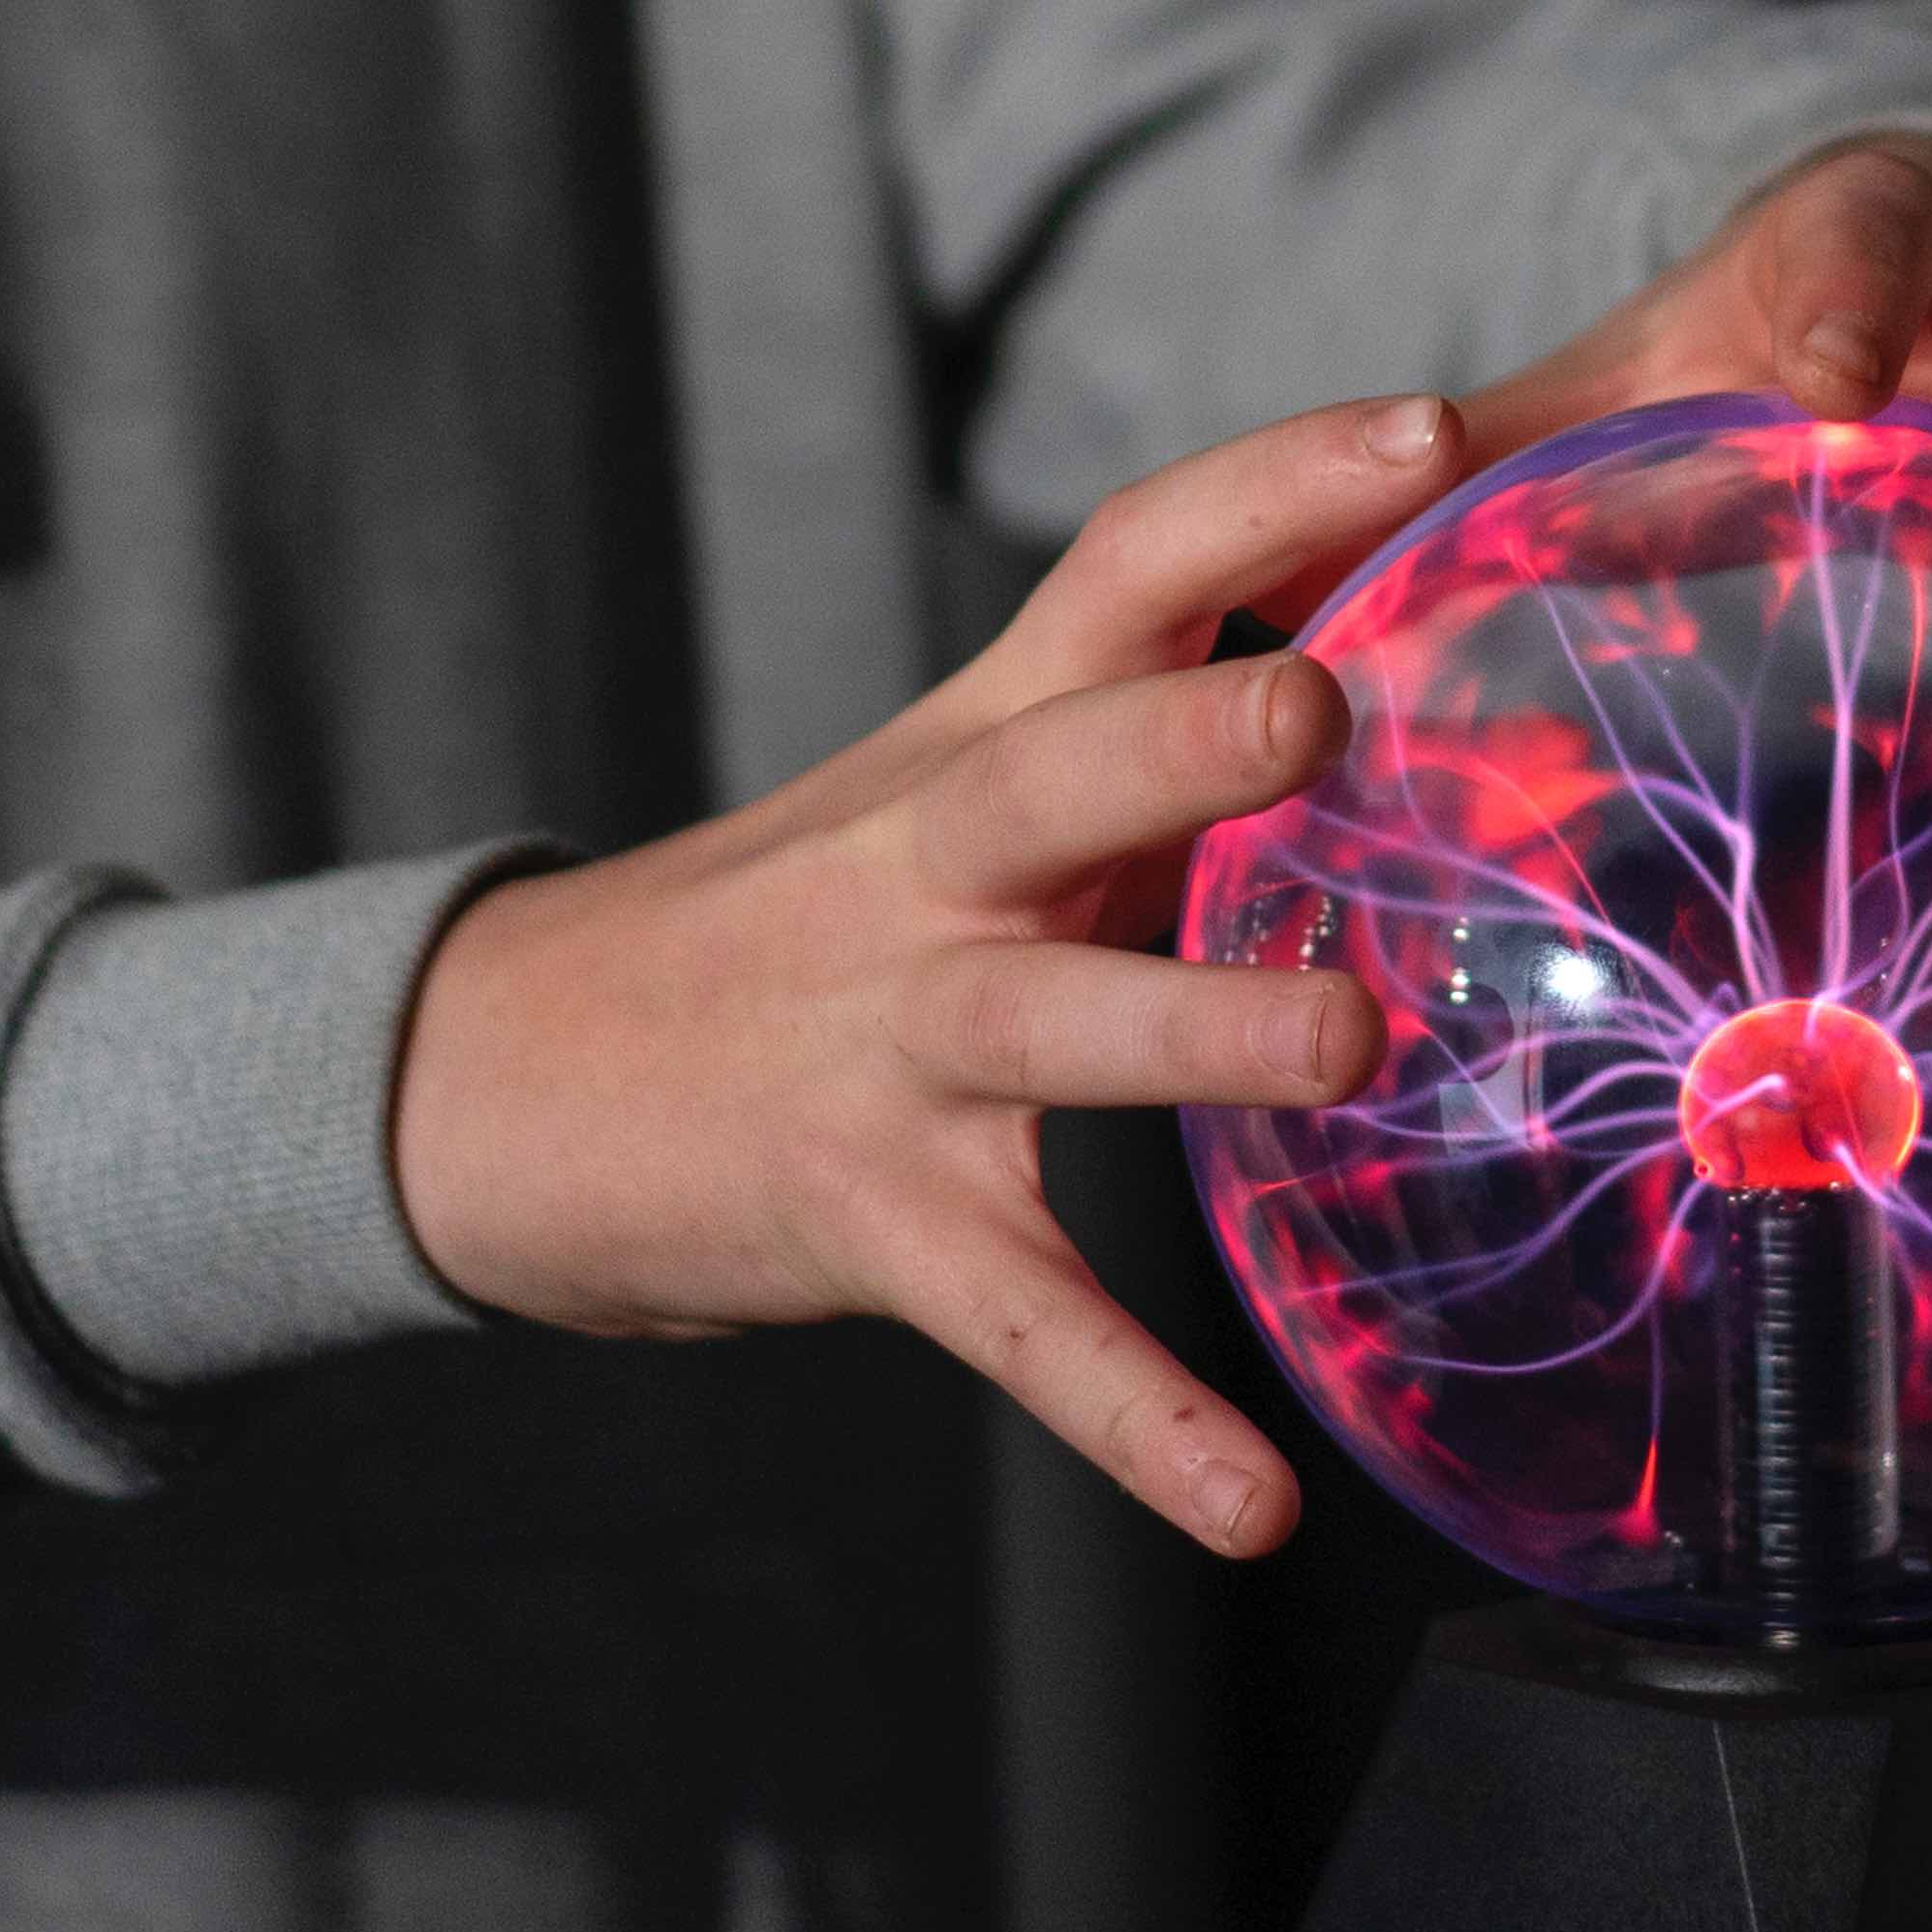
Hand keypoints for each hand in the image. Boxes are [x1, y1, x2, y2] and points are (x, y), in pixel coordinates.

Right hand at [383, 388, 1465, 1554]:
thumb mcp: (964, 792)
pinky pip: (1023, 1324)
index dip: (1268, 485)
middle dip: (1184, 728)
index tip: (1426, 426)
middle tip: (1323, 693)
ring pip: (1052, 1024)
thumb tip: (1417, 675)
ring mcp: (893, 1046)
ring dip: (1195, 1026)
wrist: (505, 1079)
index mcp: (978, 740)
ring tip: (1350, 1041)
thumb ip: (1158, 746)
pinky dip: (1139, 1420)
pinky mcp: (867, 1219)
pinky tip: (1253, 1506)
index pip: (1124, 566)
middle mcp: (931, 868)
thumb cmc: (807, 920)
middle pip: (1058, 766)